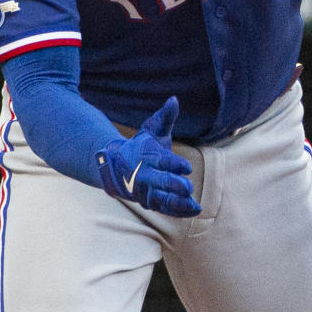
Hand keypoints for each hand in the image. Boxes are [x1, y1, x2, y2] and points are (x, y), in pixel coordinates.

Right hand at [95, 96, 200, 217]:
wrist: (116, 167)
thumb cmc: (140, 146)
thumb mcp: (151, 129)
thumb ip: (164, 118)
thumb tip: (174, 100)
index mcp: (145, 156)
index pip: (160, 160)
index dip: (173, 164)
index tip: (186, 167)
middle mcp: (144, 175)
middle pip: (158, 181)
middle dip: (172, 185)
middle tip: (188, 187)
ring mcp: (146, 191)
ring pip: (161, 199)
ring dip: (177, 203)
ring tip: (194, 205)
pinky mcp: (151, 201)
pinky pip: (165, 209)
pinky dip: (178, 211)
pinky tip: (194, 210)